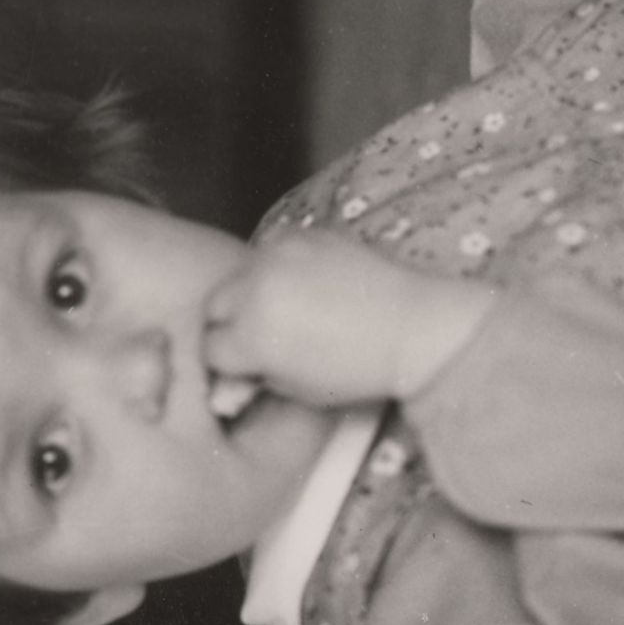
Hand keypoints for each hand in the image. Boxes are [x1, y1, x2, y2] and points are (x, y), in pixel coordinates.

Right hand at [203, 230, 498, 409]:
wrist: (414, 325)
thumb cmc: (360, 369)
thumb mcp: (300, 391)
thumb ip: (255, 380)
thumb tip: (226, 381)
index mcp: (253, 334)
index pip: (209, 349)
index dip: (228, 363)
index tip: (247, 367)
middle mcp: (257, 287)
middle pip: (214, 306)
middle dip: (229, 324)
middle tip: (258, 338)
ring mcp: (279, 254)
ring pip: (238, 275)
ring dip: (249, 293)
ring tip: (282, 310)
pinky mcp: (301, 233)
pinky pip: (269, 252)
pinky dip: (276, 269)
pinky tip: (303, 286)